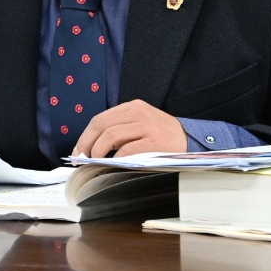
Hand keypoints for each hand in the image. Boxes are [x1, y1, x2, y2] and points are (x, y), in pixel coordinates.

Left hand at [72, 100, 187, 157]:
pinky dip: (115, 157)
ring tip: (96, 161)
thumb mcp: (141, 124)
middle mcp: (139, 112)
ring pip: (110, 135)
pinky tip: (113, 163)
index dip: (85, 135)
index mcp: (133, 107)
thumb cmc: (163, 137)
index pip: (101, 119)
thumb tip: (92, 146)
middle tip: (82, 158)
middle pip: (101, 125)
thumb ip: (121, 129)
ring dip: (98, 150)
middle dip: (87, 143)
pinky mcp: (154, 141)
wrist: (191, 141)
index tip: (78, 150)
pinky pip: (126, 149)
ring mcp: (147, 126)